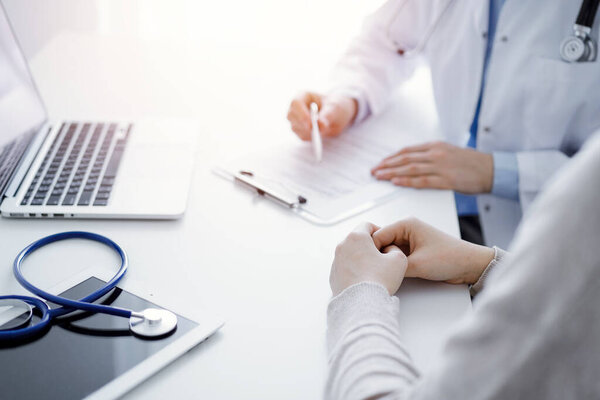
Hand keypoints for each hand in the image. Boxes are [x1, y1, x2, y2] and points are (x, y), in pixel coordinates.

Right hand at [287, 92, 357, 140]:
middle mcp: (296, 107)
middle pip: (291, 116)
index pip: (296, 103)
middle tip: (317, 132)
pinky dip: (311, 137)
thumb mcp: (336, 108)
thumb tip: (320, 126)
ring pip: (295, 128)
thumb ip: (328, 115)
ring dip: (309, 132)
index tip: (310, 124)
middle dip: (304, 125)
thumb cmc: (337, 106)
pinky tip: (321, 134)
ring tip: (324, 130)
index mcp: (304, 95)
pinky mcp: (300, 130)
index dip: (301, 113)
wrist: (339, 114)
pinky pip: (301, 136)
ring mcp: (296, 119)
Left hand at [330, 222, 407, 296]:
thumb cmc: (378, 280)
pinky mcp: (333, 275)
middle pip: (357, 239)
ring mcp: (336, 261)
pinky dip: (354, 270)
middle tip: (381, 257)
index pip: (367, 225)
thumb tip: (389, 250)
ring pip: (350, 253)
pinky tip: (364, 280)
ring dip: (360, 258)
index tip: (384, 242)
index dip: (379, 231)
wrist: (361, 303)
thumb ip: (395, 249)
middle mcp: (342, 246)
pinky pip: (345, 267)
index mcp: (356, 237)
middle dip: (369, 246)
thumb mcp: (399, 260)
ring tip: (373, 271)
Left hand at [371, 141, 493, 193]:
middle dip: (387, 165)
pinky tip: (396, 183)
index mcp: (435, 146)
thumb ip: (431, 156)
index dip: (391, 158)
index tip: (380, 163)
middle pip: (405, 159)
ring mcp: (441, 166)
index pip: (407, 151)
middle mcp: (436, 154)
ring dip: (392, 173)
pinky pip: (423, 181)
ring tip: (379, 177)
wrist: (493, 169)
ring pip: (410, 169)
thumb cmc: (472, 164)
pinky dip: (407, 181)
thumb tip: (413, 162)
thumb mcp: (449, 153)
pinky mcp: (447, 179)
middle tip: (374, 172)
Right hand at [372, 218, 493, 284]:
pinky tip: (395, 273)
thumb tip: (377, 270)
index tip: (370, 265)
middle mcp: (406, 229)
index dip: (372, 251)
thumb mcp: (417, 265)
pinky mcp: (413, 250)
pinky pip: (396, 256)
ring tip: (388, 272)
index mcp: (406, 224)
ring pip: (388, 250)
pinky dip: (394, 264)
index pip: (378, 235)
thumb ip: (394, 266)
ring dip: (388, 261)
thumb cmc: (450, 258)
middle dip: (379, 256)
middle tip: (378, 270)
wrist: (470, 266)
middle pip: (381, 242)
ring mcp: (409, 240)